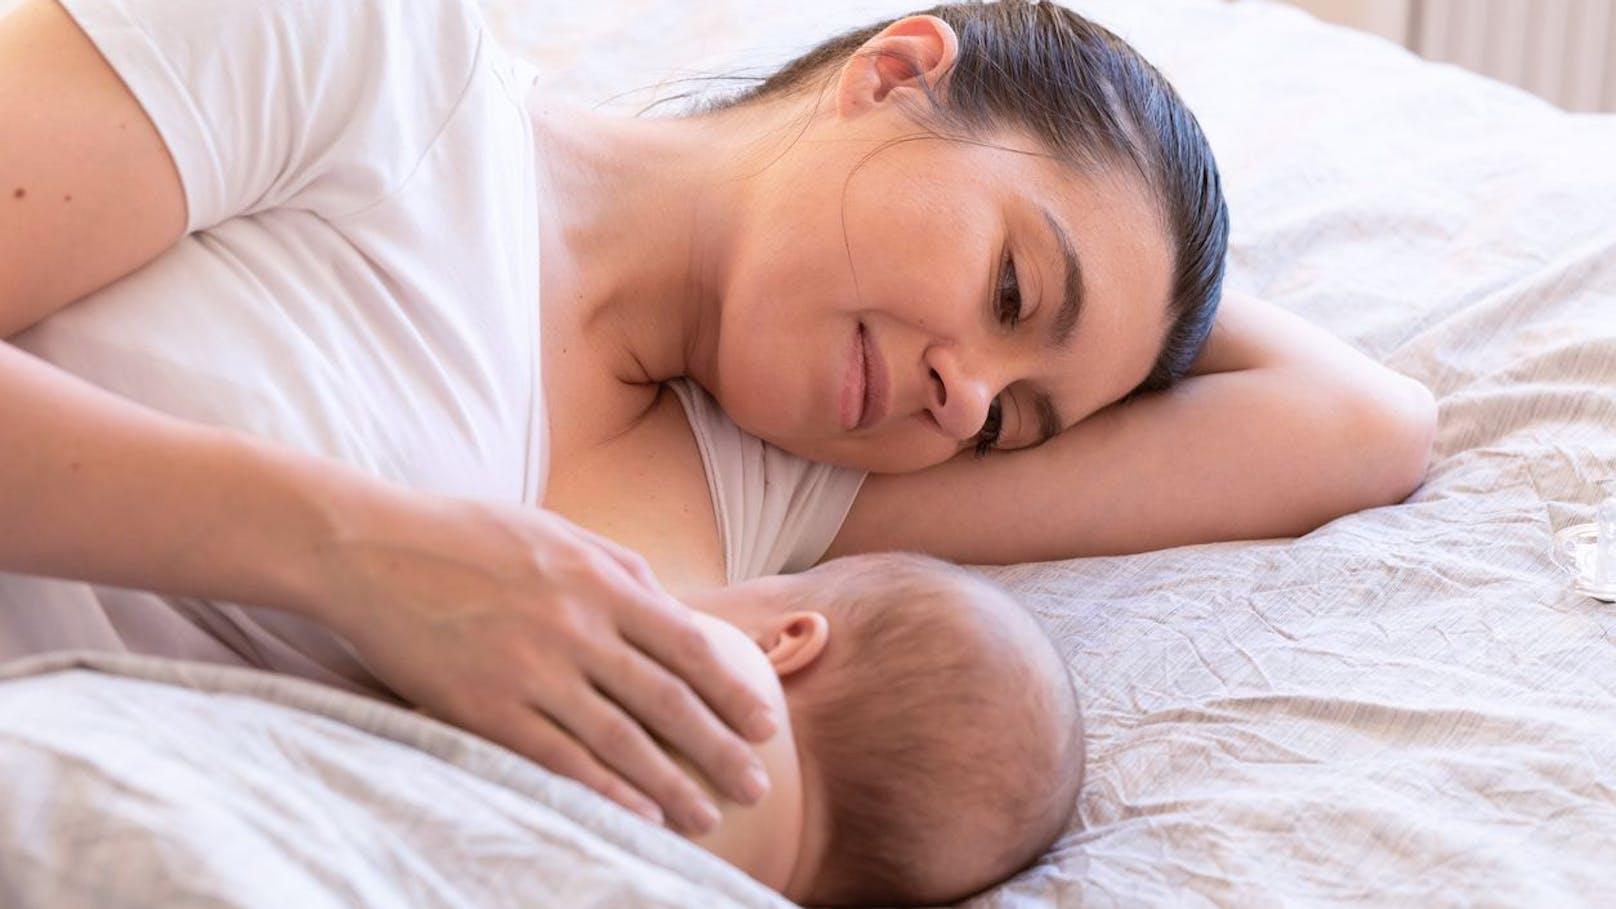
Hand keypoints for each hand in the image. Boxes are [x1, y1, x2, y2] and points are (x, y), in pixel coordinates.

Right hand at [307, 492, 776, 833]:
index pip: (687, 646)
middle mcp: (576, 628)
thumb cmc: (467, 536)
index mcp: (599, 581)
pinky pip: (558, 758)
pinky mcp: (486, 708)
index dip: (731, 690)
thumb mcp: (556, 531)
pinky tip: (636, 816)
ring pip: (620, 739)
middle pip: (666, 700)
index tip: (764, 723)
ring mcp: (531, 671)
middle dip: (719, 748)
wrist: (371, 549)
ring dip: (670, 784)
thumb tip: (674, 607)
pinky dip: (603, 791)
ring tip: (705, 817)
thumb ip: (620, 567)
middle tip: (755, 787)